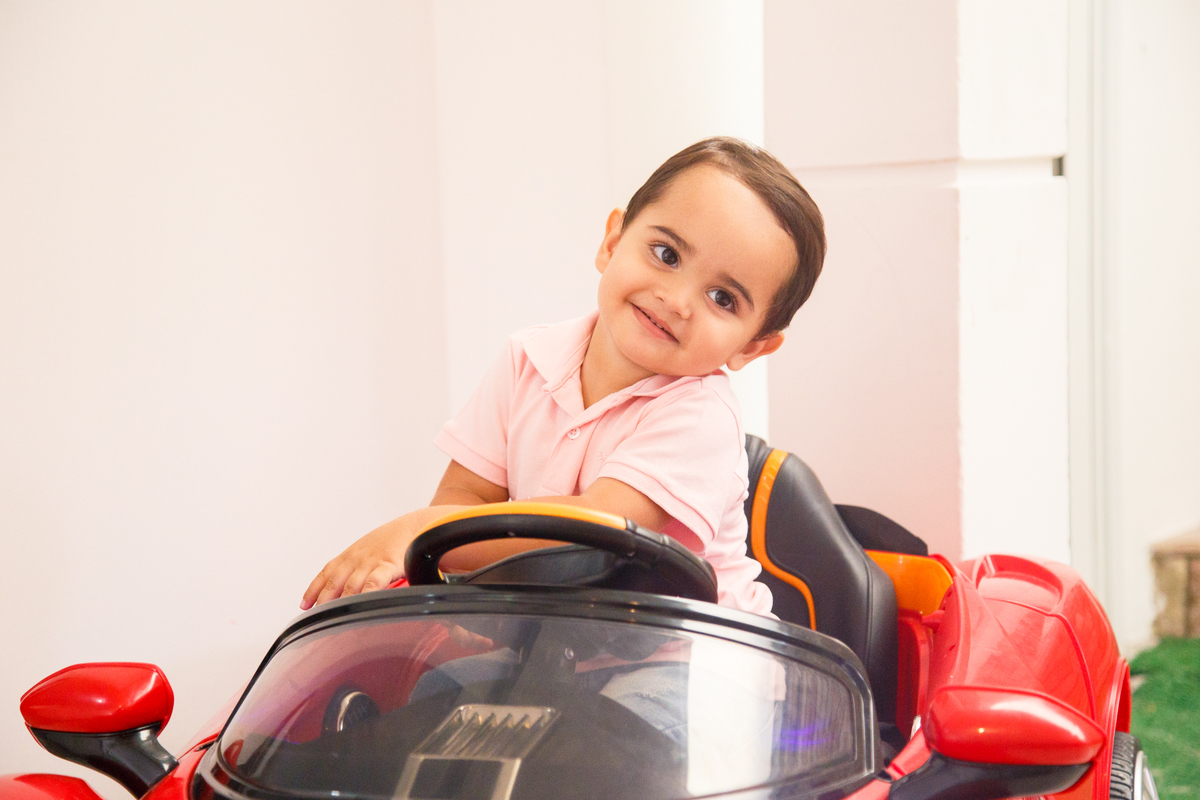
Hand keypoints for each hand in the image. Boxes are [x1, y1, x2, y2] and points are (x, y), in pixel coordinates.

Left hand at [301, 516, 420, 608]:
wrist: (417, 526)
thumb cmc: (395, 540)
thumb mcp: (369, 550)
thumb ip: (358, 568)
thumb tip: (348, 590)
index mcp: (351, 554)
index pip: (326, 572)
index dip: (313, 589)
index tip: (305, 605)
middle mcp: (357, 558)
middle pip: (334, 581)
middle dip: (323, 600)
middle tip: (317, 617)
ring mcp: (371, 562)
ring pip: (350, 585)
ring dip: (341, 602)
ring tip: (334, 619)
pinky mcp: (388, 565)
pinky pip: (374, 583)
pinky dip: (365, 595)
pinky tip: (361, 605)